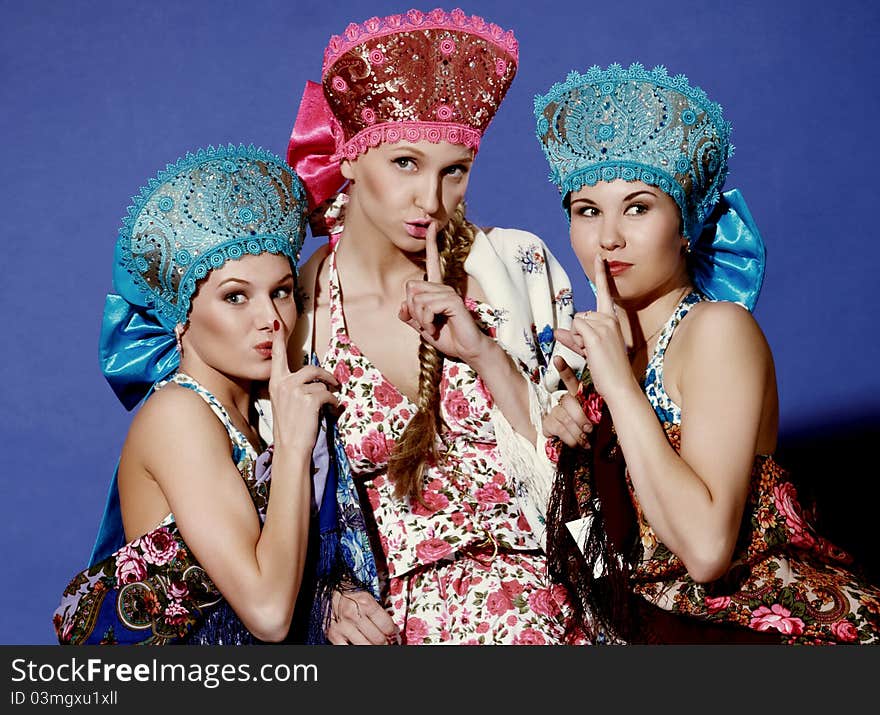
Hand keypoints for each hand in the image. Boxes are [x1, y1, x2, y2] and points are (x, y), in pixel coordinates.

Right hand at [269, 319, 338, 450]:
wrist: (291, 447)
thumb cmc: (290, 428)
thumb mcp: (284, 404)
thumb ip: (292, 389)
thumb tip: (312, 381)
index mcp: (275, 383)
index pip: (277, 357)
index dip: (278, 340)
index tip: (278, 324)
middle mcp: (283, 383)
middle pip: (310, 369)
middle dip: (325, 375)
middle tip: (334, 382)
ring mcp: (295, 390)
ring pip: (321, 383)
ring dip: (330, 393)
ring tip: (331, 404)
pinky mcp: (309, 399)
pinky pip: (328, 394)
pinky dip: (334, 403)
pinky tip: (332, 411)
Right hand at [325, 589, 399, 644]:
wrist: (327, 591)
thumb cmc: (347, 593)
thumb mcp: (365, 596)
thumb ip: (377, 611)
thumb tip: (390, 627)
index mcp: (366, 602)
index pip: (386, 625)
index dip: (391, 631)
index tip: (390, 632)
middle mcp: (355, 614)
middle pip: (378, 639)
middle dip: (383, 641)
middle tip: (382, 639)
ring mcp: (344, 626)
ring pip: (366, 646)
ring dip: (371, 645)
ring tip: (371, 641)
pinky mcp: (334, 634)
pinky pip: (348, 648)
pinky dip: (355, 647)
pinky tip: (357, 642)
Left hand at [398, 222, 489, 362]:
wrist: (467, 350)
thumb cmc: (448, 338)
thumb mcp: (423, 327)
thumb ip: (411, 316)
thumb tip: (402, 306)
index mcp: (437, 290)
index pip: (433, 263)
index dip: (432, 244)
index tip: (431, 225)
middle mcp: (443, 287)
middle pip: (410, 287)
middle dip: (412, 309)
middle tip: (424, 323)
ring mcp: (449, 293)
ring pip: (417, 298)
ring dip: (420, 318)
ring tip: (432, 327)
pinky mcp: (453, 301)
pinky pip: (427, 305)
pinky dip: (426, 320)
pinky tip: (435, 327)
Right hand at [541, 355, 592, 447]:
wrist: (585, 449)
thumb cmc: (594, 433)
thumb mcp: (600, 419)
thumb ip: (599, 410)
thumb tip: (604, 405)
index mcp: (577, 397)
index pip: (570, 381)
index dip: (563, 370)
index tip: (557, 359)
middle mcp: (564, 402)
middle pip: (568, 402)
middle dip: (580, 418)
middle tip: (590, 429)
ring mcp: (554, 412)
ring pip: (563, 417)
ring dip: (577, 432)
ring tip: (586, 440)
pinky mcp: (547, 424)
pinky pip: (557, 428)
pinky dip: (570, 438)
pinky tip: (576, 443)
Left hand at [554, 255, 631, 400]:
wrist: (620, 386)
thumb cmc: (607, 370)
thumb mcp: (590, 351)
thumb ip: (574, 339)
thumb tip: (557, 331)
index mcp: (612, 321)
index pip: (605, 293)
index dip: (602, 274)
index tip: (599, 256)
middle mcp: (610, 319)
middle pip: (579, 315)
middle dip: (578, 333)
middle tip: (591, 351)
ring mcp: (604, 326)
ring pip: (576, 322)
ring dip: (577, 339)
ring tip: (591, 353)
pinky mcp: (596, 334)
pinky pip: (575, 329)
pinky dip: (576, 341)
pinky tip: (589, 353)